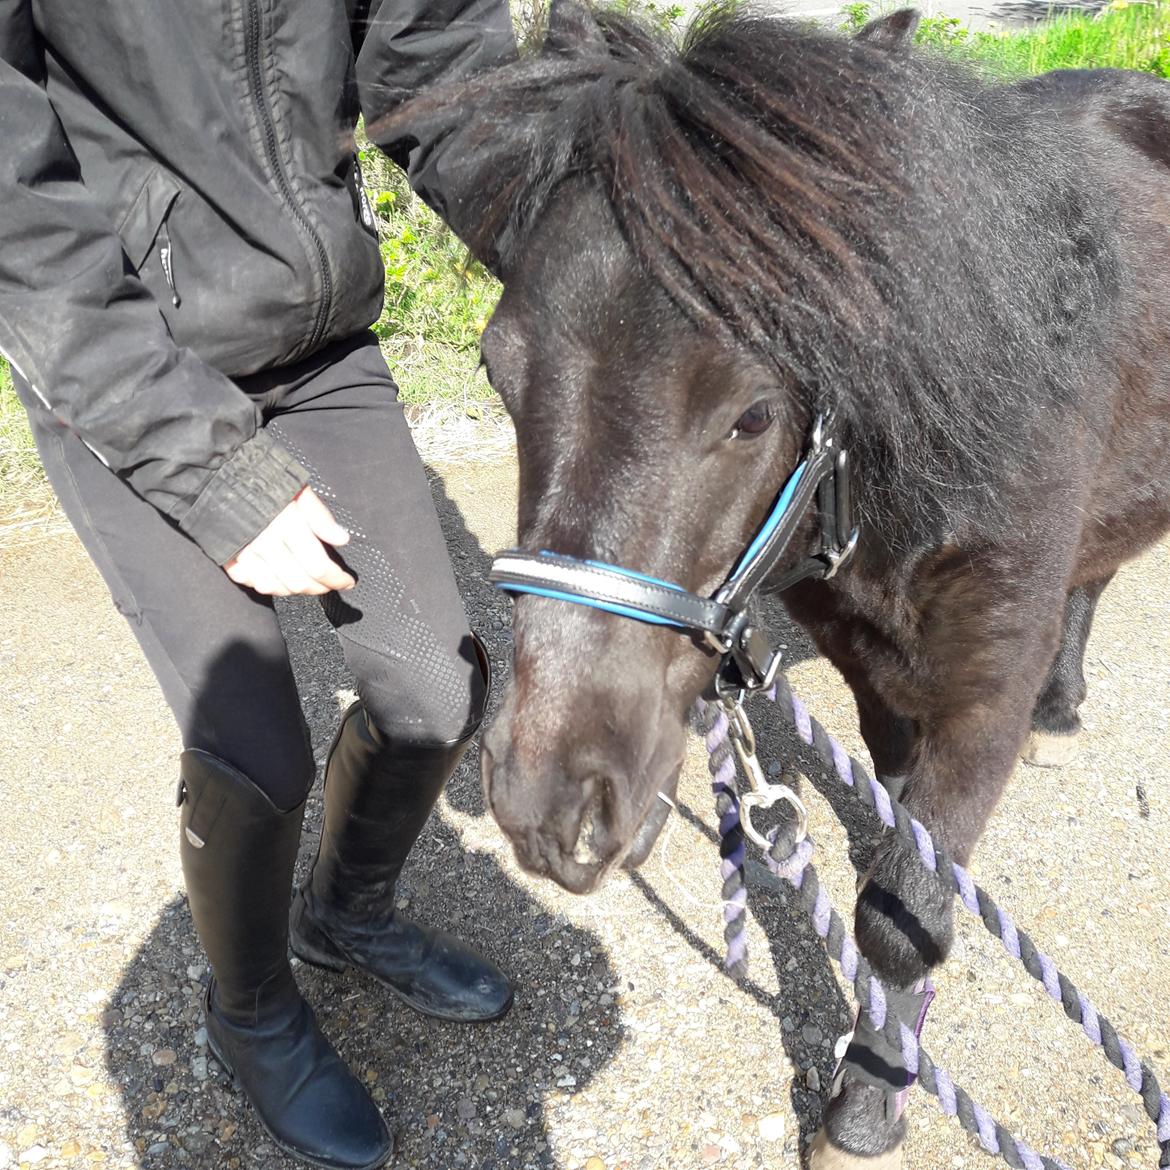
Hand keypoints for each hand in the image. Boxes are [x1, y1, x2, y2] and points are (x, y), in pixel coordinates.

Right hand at [224, 487, 355, 595]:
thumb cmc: (263, 480)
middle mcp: (266, 543)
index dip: (336, 579)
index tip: (348, 581)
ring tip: (312, 583)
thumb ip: (320, 516)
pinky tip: (284, 580)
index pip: (318, 566)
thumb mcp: (298, 489)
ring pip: (279, 588)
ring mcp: (245, 554)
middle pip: (300, 582)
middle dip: (322, 588)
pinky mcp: (230, 559)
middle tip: (332, 583)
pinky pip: (255, 584)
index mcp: (287, 524)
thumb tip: (342, 539)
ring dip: (300, 590)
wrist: (217, 475)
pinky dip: (273, 587)